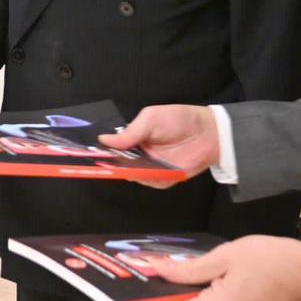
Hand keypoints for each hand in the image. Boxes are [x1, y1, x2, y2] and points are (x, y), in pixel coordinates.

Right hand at [99, 104, 219, 178]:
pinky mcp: (164, 179)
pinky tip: (149, 168)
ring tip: (132, 161)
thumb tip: (103, 140)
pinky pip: (150, 181)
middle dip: (112, 163)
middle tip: (107, 161)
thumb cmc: (179, 119)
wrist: (208, 132)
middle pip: (120, 164)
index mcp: (135, 139)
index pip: (114, 148)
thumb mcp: (151, 119)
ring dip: (130, 171)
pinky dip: (148, 177)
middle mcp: (141, 155)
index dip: (103, 151)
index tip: (92, 153)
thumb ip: (129, 132)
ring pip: (133, 175)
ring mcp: (152, 168)